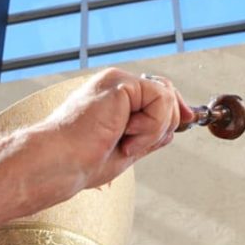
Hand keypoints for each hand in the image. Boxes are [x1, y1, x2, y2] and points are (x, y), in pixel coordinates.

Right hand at [32, 68, 194, 193]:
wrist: (59, 163)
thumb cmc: (81, 161)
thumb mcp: (127, 148)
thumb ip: (150, 134)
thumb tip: (175, 126)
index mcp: (113, 98)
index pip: (156, 93)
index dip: (175, 108)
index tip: (186, 123)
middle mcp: (116, 84)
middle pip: (166, 92)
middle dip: (165, 124)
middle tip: (133, 146)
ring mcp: (117, 82)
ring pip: (166, 98)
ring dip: (153, 130)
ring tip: (125, 143)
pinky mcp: (121, 84)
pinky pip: (160, 100)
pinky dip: (151, 126)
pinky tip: (126, 136)